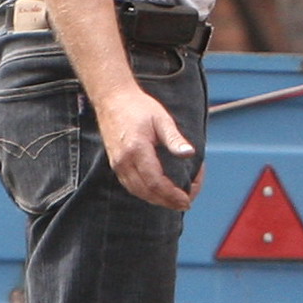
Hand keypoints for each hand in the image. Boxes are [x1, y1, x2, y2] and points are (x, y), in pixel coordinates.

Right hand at [96, 86, 196, 209]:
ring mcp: (117, 164)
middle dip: (167, 201)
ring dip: (156, 200)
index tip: (187, 199)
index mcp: (136, 150)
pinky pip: (130, 185)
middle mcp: (124, 161)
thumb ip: (175, 139)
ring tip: (173, 202)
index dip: (172, 194)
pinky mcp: (115, 164)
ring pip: (137, 191)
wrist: (112, 99)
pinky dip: (145, 193)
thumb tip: (190, 154)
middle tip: (185, 203)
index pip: (155, 182)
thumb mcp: (161, 119)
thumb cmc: (138, 106)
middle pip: (146, 192)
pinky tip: (157, 193)